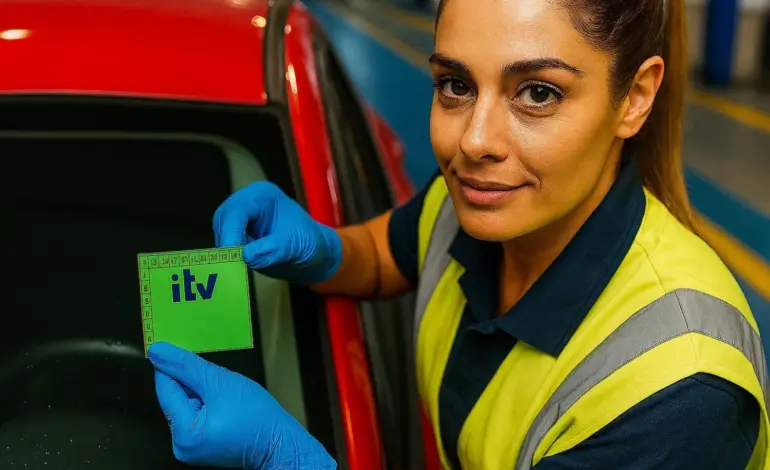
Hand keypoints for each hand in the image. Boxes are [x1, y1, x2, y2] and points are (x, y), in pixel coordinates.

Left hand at [148, 342, 336, 469]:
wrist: (279, 441)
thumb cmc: (256, 416)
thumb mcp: (220, 382)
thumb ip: (186, 365)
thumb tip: (157, 351)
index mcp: (183, 432)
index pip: (165, 388)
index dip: (171, 364)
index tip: (175, 344)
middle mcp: (181, 444)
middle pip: (176, 397)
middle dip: (193, 380)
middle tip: (215, 373)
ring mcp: (191, 447)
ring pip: (187, 404)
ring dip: (202, 390)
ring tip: (225, 391)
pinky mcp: (201, 444)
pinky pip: (196, 414)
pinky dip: (208, 401)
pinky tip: (225, 401)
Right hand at [213, 181, 341, 283]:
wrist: (316, 255)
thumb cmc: (309, 243)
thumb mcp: (294, 246)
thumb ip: (271, 250)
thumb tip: (245, 256)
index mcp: (262, 195)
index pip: (238, 210)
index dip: (231, 232)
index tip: (232, 254)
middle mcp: (247, 203)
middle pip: (224, 220)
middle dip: (227, 242)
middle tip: (233, 264)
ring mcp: (241, 218)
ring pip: (222, 233)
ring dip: (227, 251)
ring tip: (241, 266)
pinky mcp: (239, 234)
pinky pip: (226, 244)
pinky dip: (229, 256)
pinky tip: (239, 266)